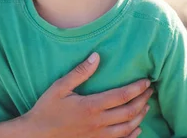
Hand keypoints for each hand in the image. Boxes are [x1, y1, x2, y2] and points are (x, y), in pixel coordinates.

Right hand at [23, 53, 152, 137]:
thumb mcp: (60, 87)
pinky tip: (137, 128)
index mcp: (91, 106)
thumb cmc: (46, 110)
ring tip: (146, 106)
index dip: (137, 88)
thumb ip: (80, 72)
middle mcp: (98, 123)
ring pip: (128, 128)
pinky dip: (132, 135)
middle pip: (129, 112)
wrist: (36, 136)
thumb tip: (96, 56)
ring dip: (140, 116)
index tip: (146, 81)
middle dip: (143, 100)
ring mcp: (98, 136)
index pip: (122, 96)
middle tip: (150, 91)